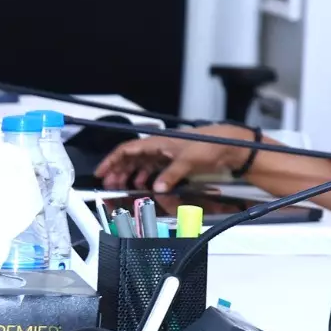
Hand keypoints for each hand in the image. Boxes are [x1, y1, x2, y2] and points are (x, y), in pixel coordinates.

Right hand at [95, 125, 248, 190]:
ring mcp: (166, 153)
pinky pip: (153, 168)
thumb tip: (157, 188)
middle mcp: (159, 146)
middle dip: (118, 170)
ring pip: (141, 163)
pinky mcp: (174, 160)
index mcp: (158, 142)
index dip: (111, 160)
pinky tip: (143, 184)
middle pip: (131, 157)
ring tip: (122, 186)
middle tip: (109, 184)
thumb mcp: (188, 161)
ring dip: (130, 174)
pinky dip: (145, 176)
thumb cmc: (209, 145)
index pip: (127, 149)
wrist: (228, 145)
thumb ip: (170, 175)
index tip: (101, 172)